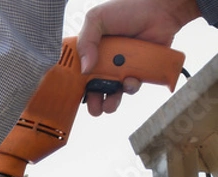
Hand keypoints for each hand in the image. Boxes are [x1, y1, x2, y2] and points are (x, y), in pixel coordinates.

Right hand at [77, 0, 201, 115]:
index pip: (77, 72)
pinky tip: (132, 80)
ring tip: (109, 105)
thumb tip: (84, 69)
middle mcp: (103, 61)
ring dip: (110, 101)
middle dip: (93, 100)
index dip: (75, 85)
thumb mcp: (98, 19)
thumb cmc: (129, 10)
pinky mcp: (137, 72)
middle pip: (93, 87)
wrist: (161, 11)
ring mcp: (120, 68)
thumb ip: (86, 40)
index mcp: (90, 50)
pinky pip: (131, 87)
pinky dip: (130, 87)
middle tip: (94, 108)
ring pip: (112, 91)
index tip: (73, 95)